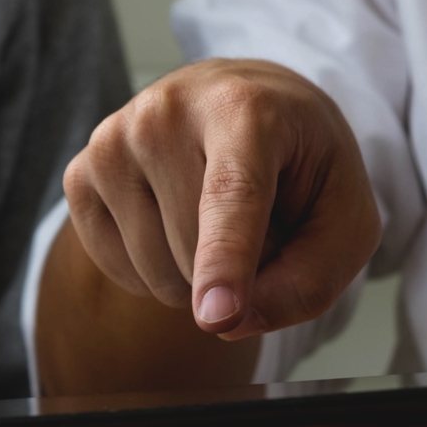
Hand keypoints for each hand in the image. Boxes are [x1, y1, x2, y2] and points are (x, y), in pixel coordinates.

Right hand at [61, 58, 380, 339]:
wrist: (241, 102)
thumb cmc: (298, 163)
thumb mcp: (345, 217)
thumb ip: (309, 280)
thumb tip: (227, 324)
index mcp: (245, 109)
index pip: (231, 197)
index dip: (225, 262)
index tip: (217, 316)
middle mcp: (167, 114)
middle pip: (194, 253)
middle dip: (238, 272)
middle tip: (260, 221)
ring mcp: (114, 141)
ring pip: (154, 272)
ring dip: (195, 276)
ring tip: (216, 219)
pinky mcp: (81, 173)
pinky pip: (116, 268)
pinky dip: (153, 273)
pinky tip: (174, 226)